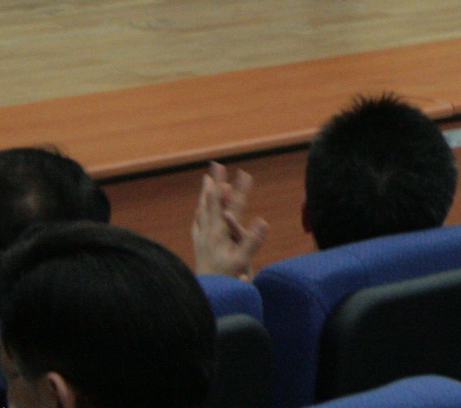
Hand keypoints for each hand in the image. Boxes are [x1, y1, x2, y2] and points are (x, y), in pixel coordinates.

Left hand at [192, 161, 266, 278]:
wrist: (205, 294)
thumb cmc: (227, 279)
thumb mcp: (243, 262)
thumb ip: (252, 240)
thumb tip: (263, 220)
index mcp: (220, 234)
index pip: (232, 206)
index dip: (239, 189)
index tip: (245, 173)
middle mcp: (209, 233)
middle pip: (212, 202)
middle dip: (216, 182)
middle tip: (217, 165)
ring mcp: (201, 239)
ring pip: (202, 210)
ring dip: (206, 193)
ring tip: (207, 180)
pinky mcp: (198, 247)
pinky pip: (197, 224)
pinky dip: (200, 213)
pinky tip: (199, 211)